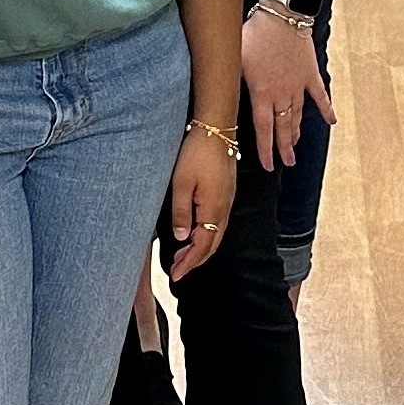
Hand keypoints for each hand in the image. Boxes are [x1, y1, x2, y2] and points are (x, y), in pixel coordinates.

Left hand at [165, 127, 238, 281]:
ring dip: (200, 248)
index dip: (189, 263)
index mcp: (213, 209)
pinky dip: (207, 235)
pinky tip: (196, 233)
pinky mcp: (226, 193)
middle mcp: (224, 208)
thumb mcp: (181, 183)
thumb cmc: (197, 153)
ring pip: (216, 234)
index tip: (176, 275)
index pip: (202, 245)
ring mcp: (227, 201)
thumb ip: (182, 212)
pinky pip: (219, 223)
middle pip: (212, 244)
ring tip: (183, 255)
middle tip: (177, 270)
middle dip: (194, 260)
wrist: (217, 129)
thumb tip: (182, 238)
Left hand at [241, 8, 334, 169]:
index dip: (266, 149)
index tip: (268, 165)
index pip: (263, 129)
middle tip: (287, 163)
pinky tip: (332, 122)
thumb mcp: (234, 57)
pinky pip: (320, 96)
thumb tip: (218, 90)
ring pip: (297, 115)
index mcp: (261, 94)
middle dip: (283, 148)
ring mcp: (298, 86)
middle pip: (283, 128)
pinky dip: (326, 109)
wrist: (282, 16)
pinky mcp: (310, 74)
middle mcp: (281, 95)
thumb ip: (230, 78)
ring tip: (295, 146)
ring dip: (296, 132)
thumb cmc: (254, 33)